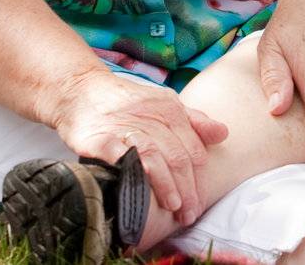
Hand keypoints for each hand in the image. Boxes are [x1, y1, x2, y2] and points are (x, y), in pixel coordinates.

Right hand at [44, 67, 227, 232]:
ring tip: (173, 206)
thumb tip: (223, 134)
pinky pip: (119, 153)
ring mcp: (126, 127)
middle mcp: (152, 118)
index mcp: (171, 110)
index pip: (193, 150)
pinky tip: (140, 186)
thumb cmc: (127, 103)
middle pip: (177, 157)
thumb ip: (194, 121)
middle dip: (187, 189)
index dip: (200, 180)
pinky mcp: (101, 137)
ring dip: (166, 184)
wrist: (82, 90)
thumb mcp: (165, 104)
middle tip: (190, 213)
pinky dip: (132, 169)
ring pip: (154, 156)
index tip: (200, 202)